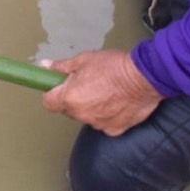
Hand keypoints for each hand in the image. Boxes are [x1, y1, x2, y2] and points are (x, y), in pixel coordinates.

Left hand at [42, 49, 162, 135]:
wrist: (144, 77)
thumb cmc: (113, 66)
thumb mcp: (83, 60)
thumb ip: (61, 67)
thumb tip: (45, 66)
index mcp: (70, 98)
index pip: (49, 103)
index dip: (53, 94)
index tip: (59, 87)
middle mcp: (82, 115)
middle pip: (68, 110)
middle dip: (73, 99)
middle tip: (86, 85)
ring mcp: (99, 124)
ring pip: (86, 117)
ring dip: (90, 108)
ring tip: (105, 92)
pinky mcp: (115, 129)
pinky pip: (104, 123)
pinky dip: (107, 115)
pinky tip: (116, 102)